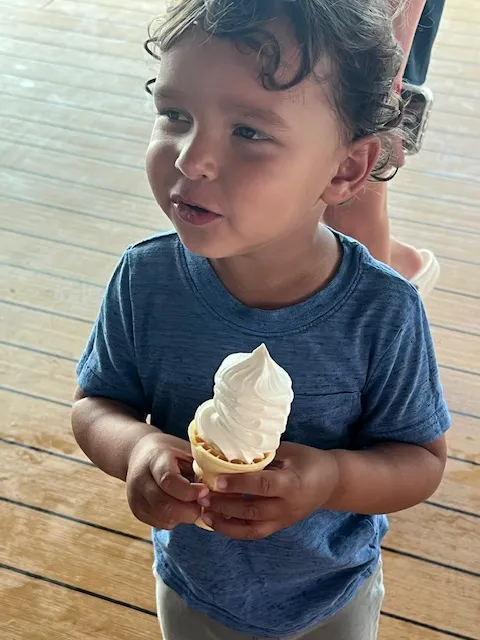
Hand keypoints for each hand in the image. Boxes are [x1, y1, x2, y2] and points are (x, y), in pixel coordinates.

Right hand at [126, 432, 208, 529]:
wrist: (138, 452)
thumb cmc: (170, 452)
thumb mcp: (185, 451)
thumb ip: (200, 468)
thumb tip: (225, 488)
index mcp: (155, 459)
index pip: (169, 481)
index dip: (190, 491)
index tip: (205, 491)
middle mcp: (140, 479)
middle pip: (164, 505)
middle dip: (189, 510)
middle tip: (203, 504)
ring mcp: (135, 497)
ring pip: (161, 518)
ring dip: (183, 517)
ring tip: (193, 505)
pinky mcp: (136, 510)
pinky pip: (158, 523)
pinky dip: (174, 520)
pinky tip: (181, 508)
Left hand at [201, 442, 338, 539]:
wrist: (331, 482)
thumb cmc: (308, 460)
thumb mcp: (289, 451)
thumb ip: (264, 455)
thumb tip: (232, 452)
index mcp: (291, 484)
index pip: (262, 486)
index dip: (239, 484)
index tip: (217, 480)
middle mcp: (287, 506)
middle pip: (252, 510)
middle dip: (225, 505)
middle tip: (202, 497)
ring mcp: (283, 520)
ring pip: (251, 528)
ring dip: (225, 523)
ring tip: (204, 513)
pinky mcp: (279, 527)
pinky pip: (254, 533)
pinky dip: (234, 530)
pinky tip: (216, 522)